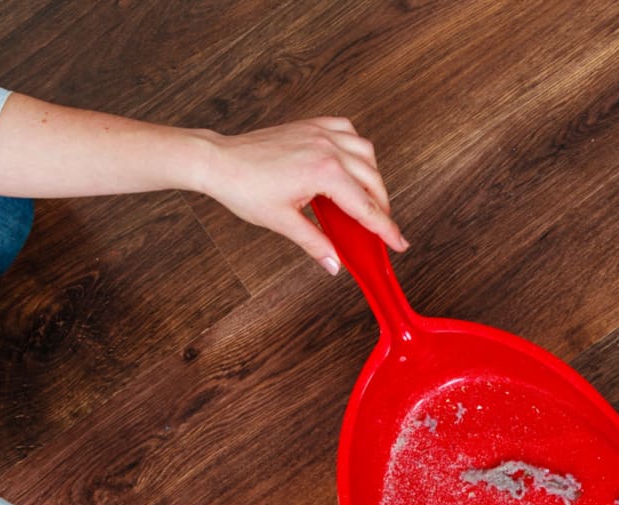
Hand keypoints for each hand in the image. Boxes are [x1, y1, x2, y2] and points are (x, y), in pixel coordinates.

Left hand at [194, 117, 407, 272]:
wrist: (219, 161)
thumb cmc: (244, 189)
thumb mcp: (283, 222)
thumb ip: (315, 243)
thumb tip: (335, 265)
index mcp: (324, 173)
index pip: (366, 207)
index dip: (386, 229)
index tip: (400, 242)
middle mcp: (328, 149)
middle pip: (373, 181)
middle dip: (381, 206)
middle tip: (380, 228)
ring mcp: (320, 134)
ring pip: (366, 153)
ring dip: (373, 176)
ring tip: (368, 197)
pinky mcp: (310, 126)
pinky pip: (347, 130)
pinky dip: (356, 147)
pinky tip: (352, 162)